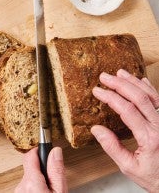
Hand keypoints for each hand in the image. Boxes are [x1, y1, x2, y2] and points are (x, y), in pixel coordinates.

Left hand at [14, 147, 67, 192]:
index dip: (39, 151)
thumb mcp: (60, 191)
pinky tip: (43, 192)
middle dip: (41, 169)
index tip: (47, 152)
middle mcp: (22, 186)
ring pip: (29, 176)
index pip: (30, 155)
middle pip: (30, 166)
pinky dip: (34, 186)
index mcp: (31, 182)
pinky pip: (27, 186)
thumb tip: (55, 151)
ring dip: (38, 179)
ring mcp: (19, 191)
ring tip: (49, 189)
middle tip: (53, 178)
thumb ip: (56, 171)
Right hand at [92, 69, 158, 192]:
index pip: (127, 110)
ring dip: (134, 82)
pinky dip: (150, 88)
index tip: (97, 91)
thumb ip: (112, 147)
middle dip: (120, 84)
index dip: (110, 97)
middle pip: (139, 98)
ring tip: (119, 73)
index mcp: (149, 138)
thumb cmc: (154, 177)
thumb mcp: (129, 167)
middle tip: (104, 77)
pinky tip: (140, 80)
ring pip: (151, 96)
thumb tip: (96, 129)